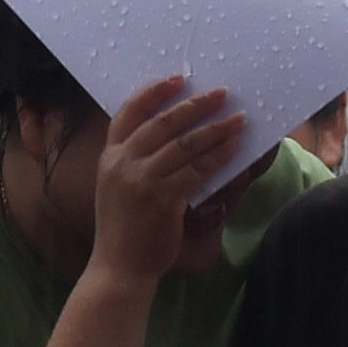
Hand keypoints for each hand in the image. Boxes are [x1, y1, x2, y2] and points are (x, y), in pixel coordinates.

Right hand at [87, 77, 244, 288]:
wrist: (119, 267)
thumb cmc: (124, 229)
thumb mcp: (116, 187)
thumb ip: (136, 161)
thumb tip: (179, 137)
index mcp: (109, 157)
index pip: (128, 112)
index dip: (153, 92)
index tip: (177, 79)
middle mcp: (122, 163)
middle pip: (163, 123)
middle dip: (196, 105)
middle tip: (221, 94)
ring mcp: (141, 181)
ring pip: (185, 145)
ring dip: (216, 130)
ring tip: (238, 120)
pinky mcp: (161, 199)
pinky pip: (196, 171)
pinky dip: (217, 157)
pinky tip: (233, 150)